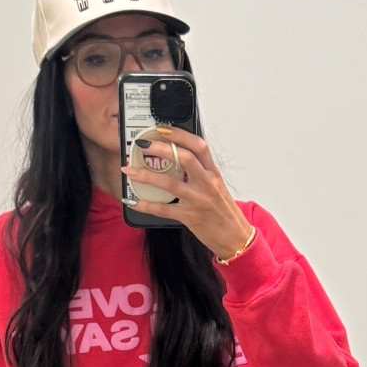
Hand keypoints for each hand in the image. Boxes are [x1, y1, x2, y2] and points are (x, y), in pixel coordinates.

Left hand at [121, 126, 255, 260]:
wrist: (235, 237)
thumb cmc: (224, 212)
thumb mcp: (217, 186)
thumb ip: (201, 172)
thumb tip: (179, 158)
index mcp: (213, 173)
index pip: (199, 146)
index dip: (180, 135)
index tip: (162, 128)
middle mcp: (207, 183)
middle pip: (184, 158)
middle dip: (161, 148)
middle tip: (143, 145)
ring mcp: (198, 200)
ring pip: (170, 183)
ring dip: (147, 175)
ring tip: (130, 170)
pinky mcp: (189, 217)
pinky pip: (163, 209)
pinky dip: (146, 205)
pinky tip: (133, 201)